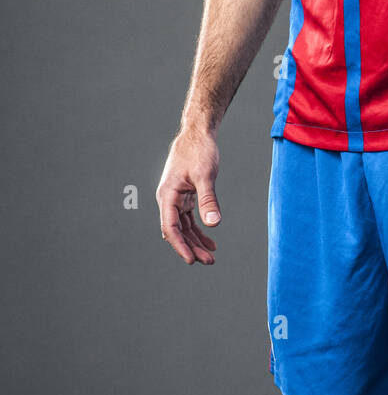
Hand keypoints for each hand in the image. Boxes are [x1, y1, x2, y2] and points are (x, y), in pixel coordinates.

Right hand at [155, 128, 221, 265]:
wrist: (197, 134)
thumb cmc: (199, 151)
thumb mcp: (205, 175)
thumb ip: (208, 200)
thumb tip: (213, 224)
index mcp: (167, 195)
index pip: (171, 228)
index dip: (180, 246)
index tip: (192, 260)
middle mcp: (169, 199)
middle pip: (178, 231)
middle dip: (192, 247)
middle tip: (209, 261)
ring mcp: (176, 199)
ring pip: (184, 227)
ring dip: (196, 241)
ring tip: (211, 256)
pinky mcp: (186, 196)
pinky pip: (189, 219)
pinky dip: (199, 230)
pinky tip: (210, 241)